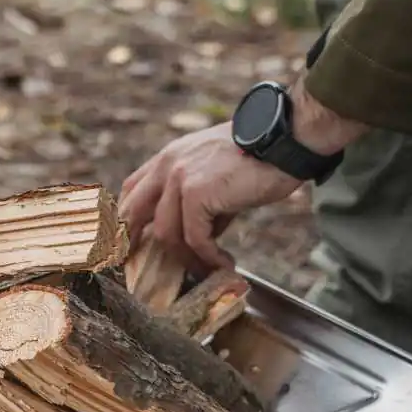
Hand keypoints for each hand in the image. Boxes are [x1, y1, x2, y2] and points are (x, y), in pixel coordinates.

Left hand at [119, 122, 301, 274]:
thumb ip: (198, 204)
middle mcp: (167, 165)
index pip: (131, 192)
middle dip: (131, 244)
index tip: (130, 246)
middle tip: (141, 271)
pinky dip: (209, 257)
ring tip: (206, 269)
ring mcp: (179, 178)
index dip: (126, 221)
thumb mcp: (216, 178)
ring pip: (166, 234)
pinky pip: (195, 238)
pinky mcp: (197, 192)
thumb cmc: (258, 160)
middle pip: (131, 213)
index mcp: (169, 158)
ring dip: (186, 258)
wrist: (285, 140)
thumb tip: (194, 242)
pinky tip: (224, 264)